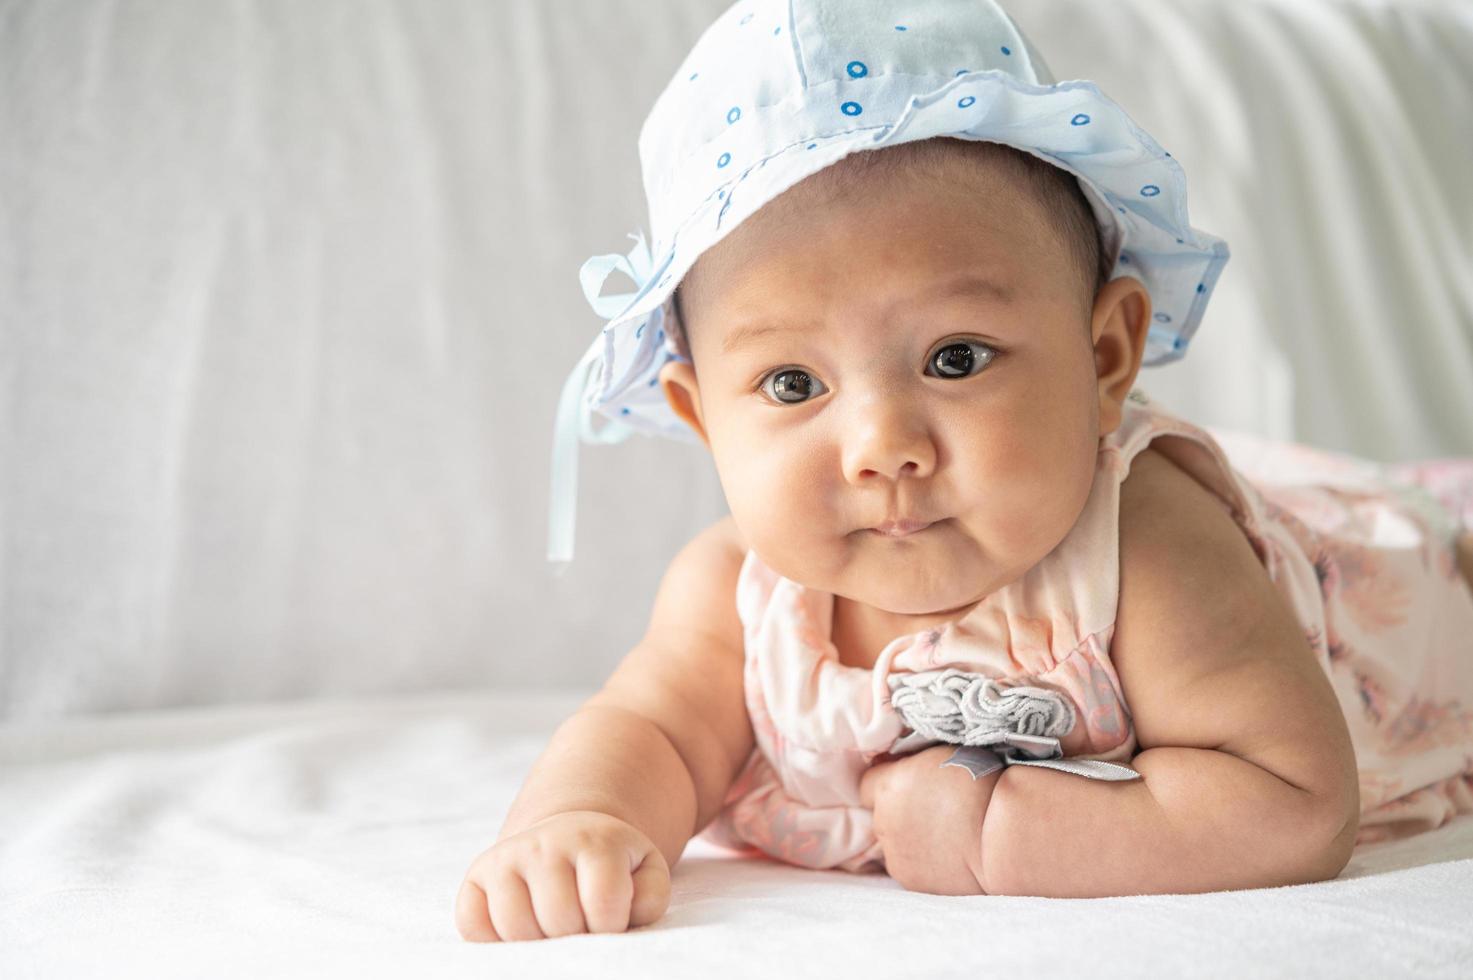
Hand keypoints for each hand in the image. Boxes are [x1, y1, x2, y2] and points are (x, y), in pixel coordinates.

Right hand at [455, 810, 669, 940]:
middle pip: (558, 921)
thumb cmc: (612, 866)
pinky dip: (493, 940)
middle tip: (582, 925)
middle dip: (575, 937)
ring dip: (538, 942)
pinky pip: (472, 924)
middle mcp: (546, 843)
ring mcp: (506, 857)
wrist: (569, 834)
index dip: (611, 927)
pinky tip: (520, 927)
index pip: (603, 904)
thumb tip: (625, 916)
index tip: (612, 920)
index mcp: (595, 841)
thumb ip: (649, 897)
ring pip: (515, 928)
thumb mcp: (645, 871)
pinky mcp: (476, 875)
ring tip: (554, 927)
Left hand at [859, 744, 1002, 894]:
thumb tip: (898, 767)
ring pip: (895, 845)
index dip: (887, 783)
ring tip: (947, 835)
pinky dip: (924, 863)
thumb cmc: (982, 785)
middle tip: (935, 811)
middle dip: (900, 813)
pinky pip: (911, 867)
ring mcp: (896, 856)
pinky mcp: (912, 882)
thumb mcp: (939, 756)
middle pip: (881, 815)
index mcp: (888, 787)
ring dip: (911, 840)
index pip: (866, 784)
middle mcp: (884, 822)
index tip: (907, 784)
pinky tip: (950, 856)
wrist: (1004, 834)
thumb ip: (910, 765)